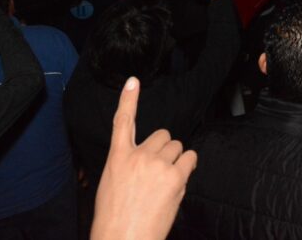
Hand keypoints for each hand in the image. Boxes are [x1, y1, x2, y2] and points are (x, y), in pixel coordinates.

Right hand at [91, 77, 196, 239]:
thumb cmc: (114, 220)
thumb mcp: (111, 186)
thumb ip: (128, 166)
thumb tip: (144, 163)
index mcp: (118, 158)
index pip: (123, 121)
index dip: (129, 99)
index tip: (134, 81)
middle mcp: (138, 156)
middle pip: (162, 136)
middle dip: (164, 150)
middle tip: (159, 171)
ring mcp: (157, 165)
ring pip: (177, 147)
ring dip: (176, 160)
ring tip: (166, 182)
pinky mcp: (175, 177)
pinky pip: (190, 158)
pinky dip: (188, 166)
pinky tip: (179, 181)